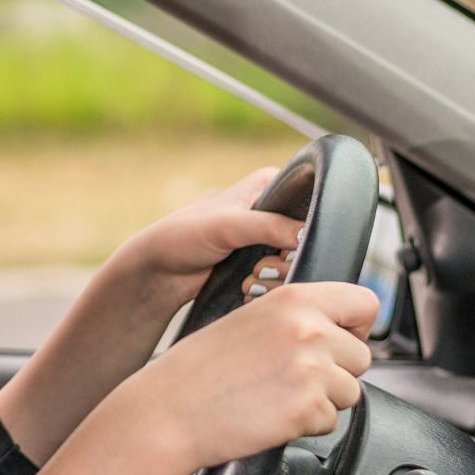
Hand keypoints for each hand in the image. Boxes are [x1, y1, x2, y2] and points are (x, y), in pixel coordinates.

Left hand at [110, 167, 303, 316]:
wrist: (162, 271)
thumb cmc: (185, 236)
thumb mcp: (228, 225)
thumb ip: (270, 226)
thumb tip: (307, 235)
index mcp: (271, 185)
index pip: (312, 204)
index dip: (305, 231)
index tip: (285, 248)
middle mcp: (274, 210)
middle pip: (309, 240)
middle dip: (286, 262)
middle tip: (260, 267)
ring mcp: (269, 239)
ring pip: (299, 264)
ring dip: (276, 280)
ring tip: (249, 280)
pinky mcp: (263, 263)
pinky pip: (284, 280)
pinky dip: (269, 289)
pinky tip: (249, 289)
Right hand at [118, 280, 380, 471]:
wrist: (169, 410)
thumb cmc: (199, 371)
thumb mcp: (248, 320)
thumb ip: (295, 319)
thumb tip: (338, 332)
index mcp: (292, 299)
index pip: (364, 301)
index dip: (356, 325)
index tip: (340, 338)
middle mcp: (307, 329)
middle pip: (361, 355)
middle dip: (336, 372)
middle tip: (291, 378)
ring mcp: (310, 369)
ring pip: (351, 391)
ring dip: (322, 400)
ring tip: (277, 396)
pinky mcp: (307, 408)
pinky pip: (331, 421)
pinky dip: (307, 424)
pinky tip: (272, 414)